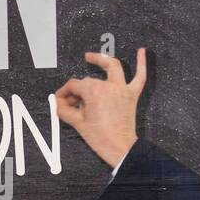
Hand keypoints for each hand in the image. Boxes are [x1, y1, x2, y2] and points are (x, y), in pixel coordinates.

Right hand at [54, 48, 146, 167]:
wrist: (119, 148)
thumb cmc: (100, 137)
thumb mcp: (77, 123)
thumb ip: (64, 110)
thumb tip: (58, 103)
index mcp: (93, 91)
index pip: (74, 86)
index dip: (64, 92)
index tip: (60, 100)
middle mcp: (108, 86)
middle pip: (89, 80)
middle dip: (77, 90)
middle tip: (71, 102)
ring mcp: (121, 89)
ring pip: (113, 67)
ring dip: (102, 60)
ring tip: (90, 57)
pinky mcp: (131, 95)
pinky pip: (140, 76)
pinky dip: (141, 64)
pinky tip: (142, 51)